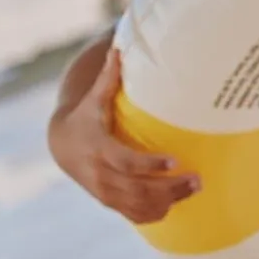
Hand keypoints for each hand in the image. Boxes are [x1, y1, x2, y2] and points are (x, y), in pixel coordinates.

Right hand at [48, 46, 200, 223]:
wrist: (59, 145)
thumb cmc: (85, 117)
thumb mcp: (93, 98)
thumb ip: (108, 77)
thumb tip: (119, 45)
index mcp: (98, 148)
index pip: (124, 162)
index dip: (149, 165)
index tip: (174, 161)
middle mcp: (99, 173)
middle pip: (137, 188)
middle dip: (169, 187)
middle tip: (198, 178)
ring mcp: (103, 191)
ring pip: (137, 204)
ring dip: (168, 201)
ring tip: (194, 188)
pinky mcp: (107, 201)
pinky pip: (132, 214)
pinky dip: (154, 213)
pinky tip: (173, 203)